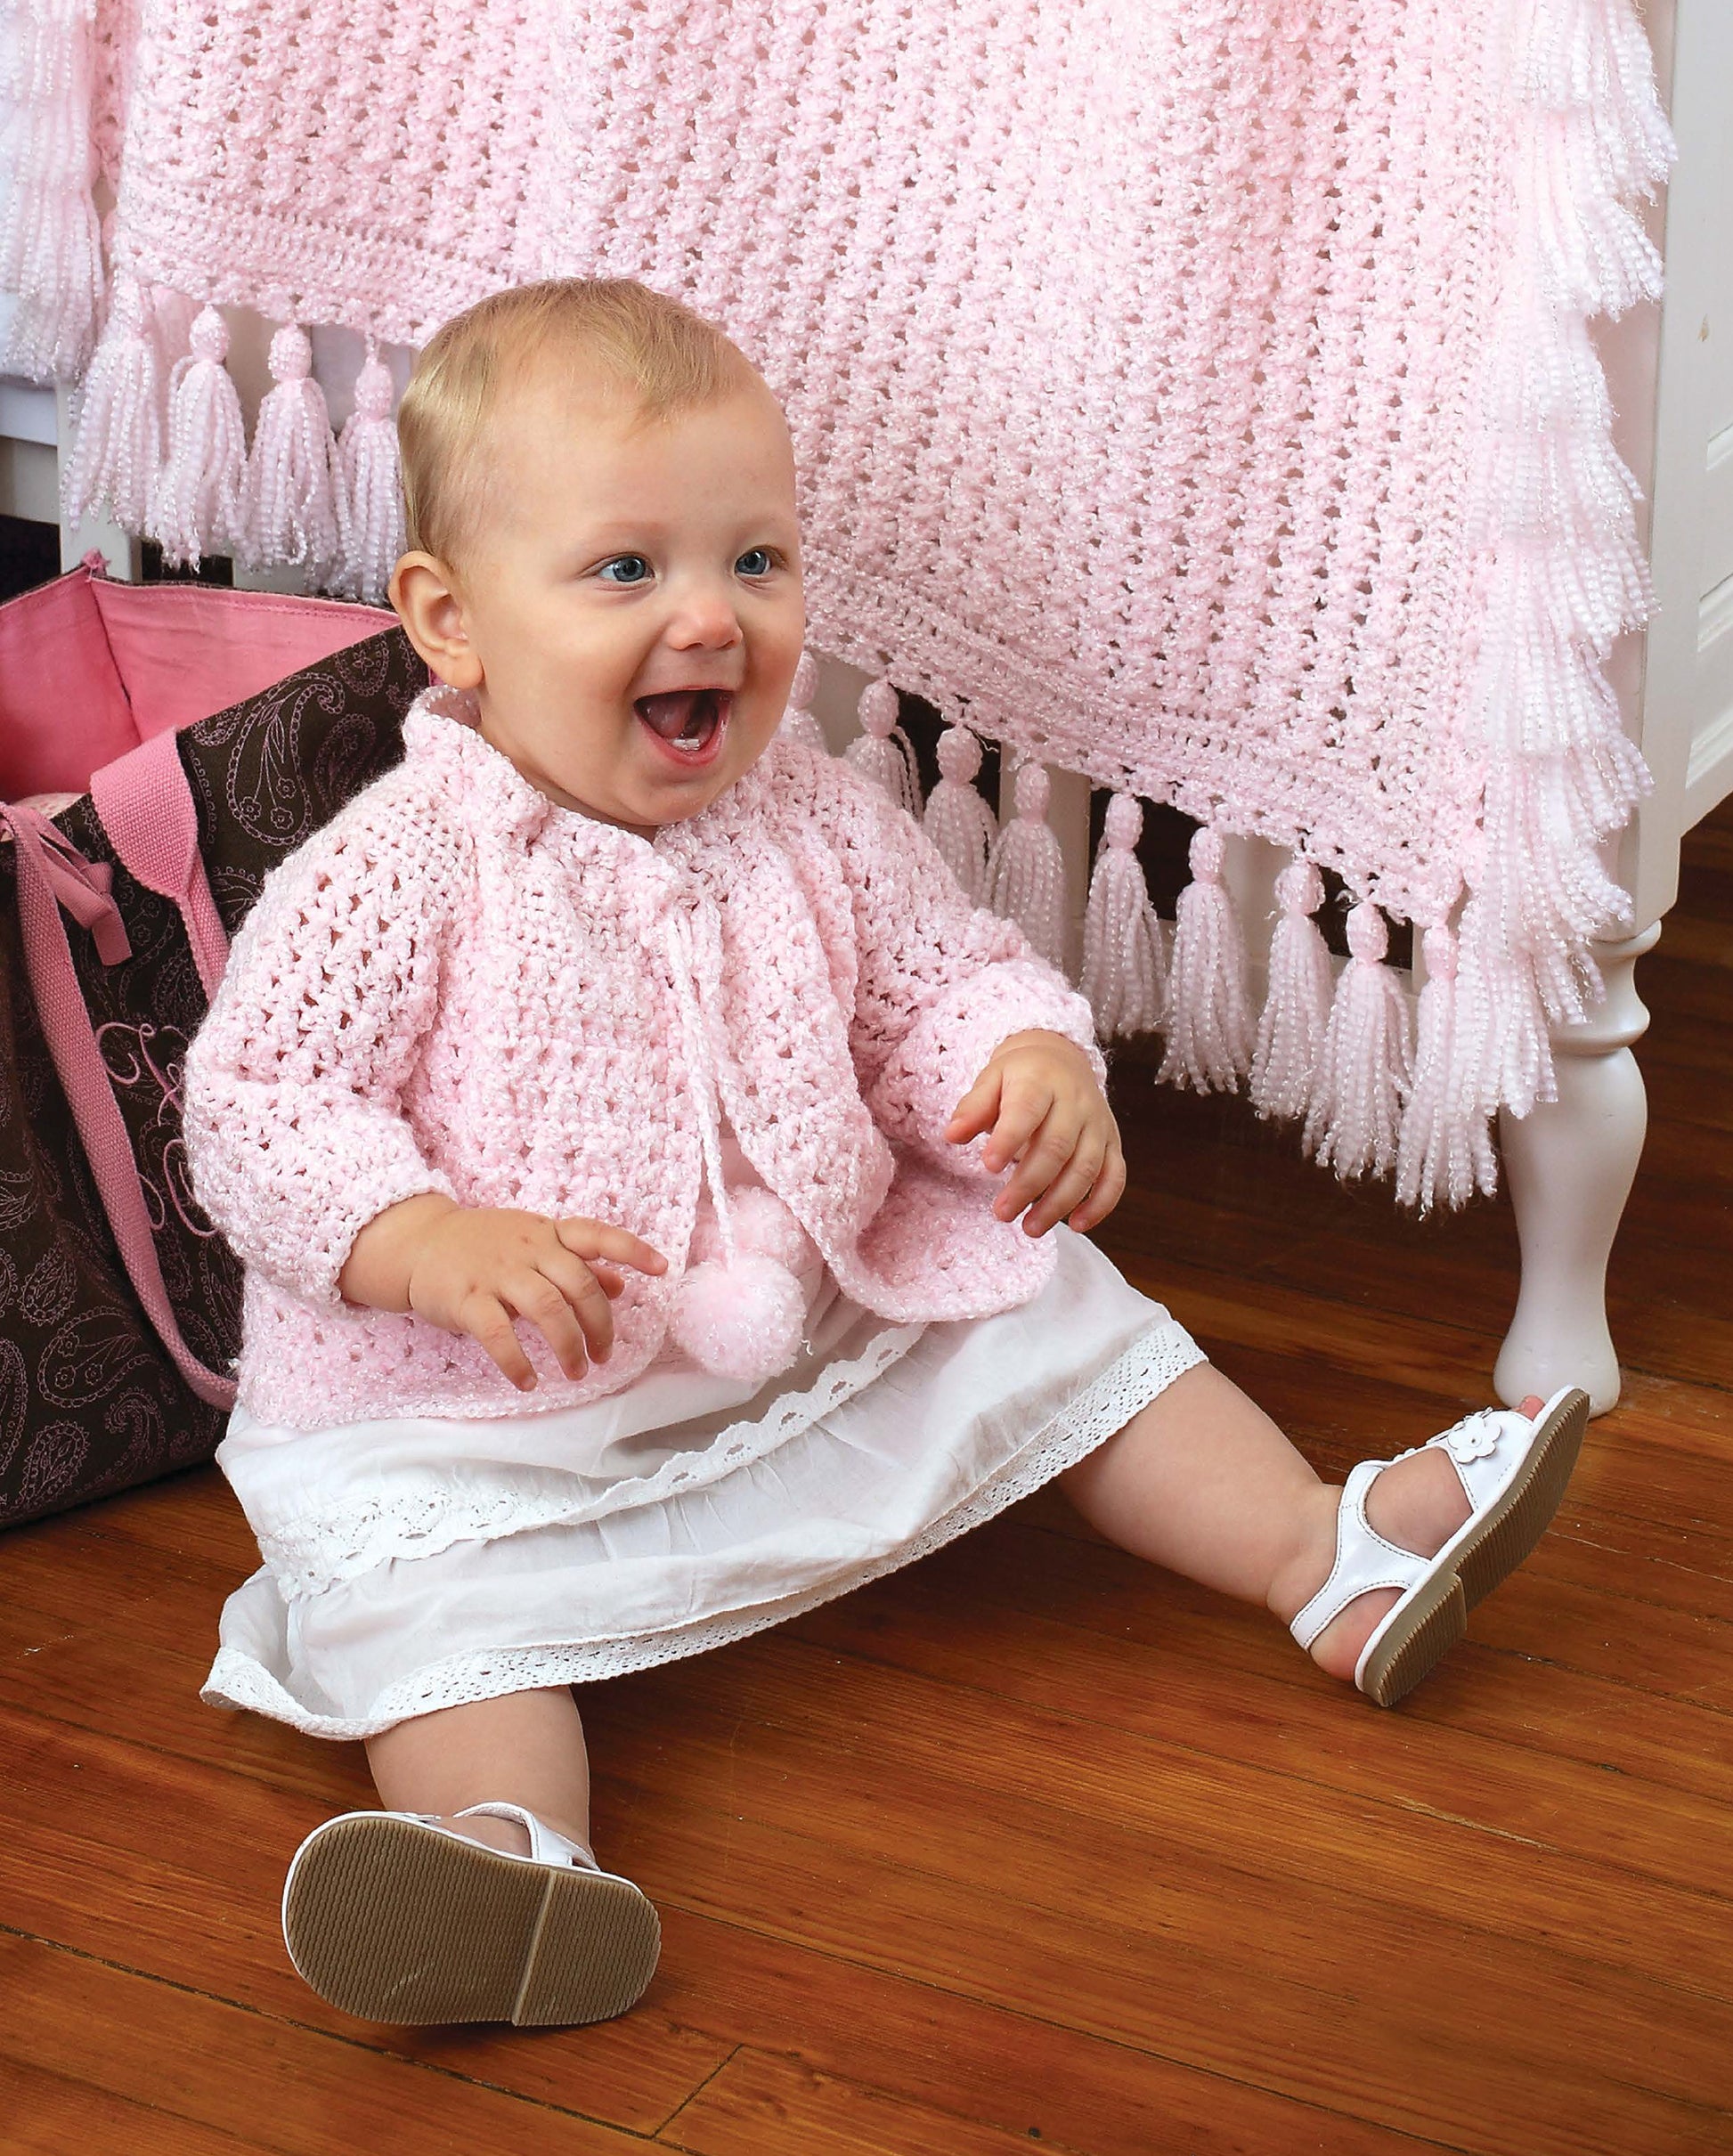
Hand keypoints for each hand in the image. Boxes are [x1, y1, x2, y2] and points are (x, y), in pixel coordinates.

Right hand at [340, 1194, 667, 1390]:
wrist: (418, 1244)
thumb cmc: (484, 1246)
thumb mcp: (533, 1244)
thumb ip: (576, 1264)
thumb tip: (622, 1285)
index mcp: (547, 1232)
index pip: (596, 1234)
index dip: (632, 1250)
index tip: (662, 1270)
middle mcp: (528, 1247)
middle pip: (578, 1285)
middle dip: (599, 1326)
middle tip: (603, 1357)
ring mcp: (496, 1271)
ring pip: (547, 1309)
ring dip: (568, 1346)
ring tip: (576, 1372)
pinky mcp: (466, 1298)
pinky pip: (498, 1334)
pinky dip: (518, 1362)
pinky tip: (529, 1381)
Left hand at [944, 1030, 1125, 1235]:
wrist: (1061, 1058)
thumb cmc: (1019, 1076)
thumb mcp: (990, 1080)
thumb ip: (973, 1108)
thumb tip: (952, 1135)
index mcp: (1040, 1081)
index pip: (1026, 1111)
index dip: (1008, 1139)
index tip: (988, 1166)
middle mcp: (1075, 1102)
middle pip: (1056, 1147)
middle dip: (1029, 1185)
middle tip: (1002, 1212)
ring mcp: (1098, 1123)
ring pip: (1086, 1167)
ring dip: (1060, 1203)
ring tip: (1030, 1228)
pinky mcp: (1112, 1142)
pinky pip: (1115, 1176)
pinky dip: (1101, 1204)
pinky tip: (1078, 1225)